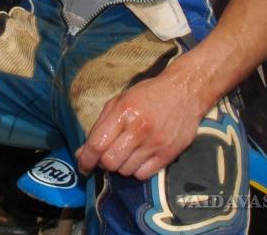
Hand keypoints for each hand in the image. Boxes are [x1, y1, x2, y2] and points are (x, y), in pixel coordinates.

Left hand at [75, 74, 207, 180]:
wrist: (184, 92)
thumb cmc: (147, 95)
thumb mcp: (119, 101)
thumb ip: (99, 127)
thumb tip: (82, 153)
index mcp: (123, 112)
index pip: (97, 144)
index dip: (86, 160)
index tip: (82, 167)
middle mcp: (139, 129)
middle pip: (110, 162)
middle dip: (103, 164)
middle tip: (106, 157)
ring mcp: (156, 143)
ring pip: (126, 171)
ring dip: (120, 166)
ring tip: (125, 153)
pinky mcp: (169, 154)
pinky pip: (144, 175)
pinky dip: (136, 170)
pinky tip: (139, 157)